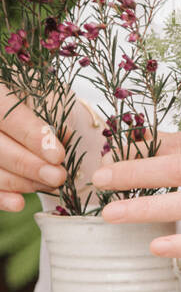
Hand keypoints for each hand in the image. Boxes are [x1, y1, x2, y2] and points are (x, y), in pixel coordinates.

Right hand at [0, 87, 67, 210]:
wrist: (5, 108)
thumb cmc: (26, 93)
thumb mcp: (38, 87)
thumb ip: (48, 106)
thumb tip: (64, 133)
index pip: (8, 117)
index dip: (32, 137)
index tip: (58, 155)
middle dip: (30, 166)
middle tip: (59, 177)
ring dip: (20, 182)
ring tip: (50, 185)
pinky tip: (19, 203)